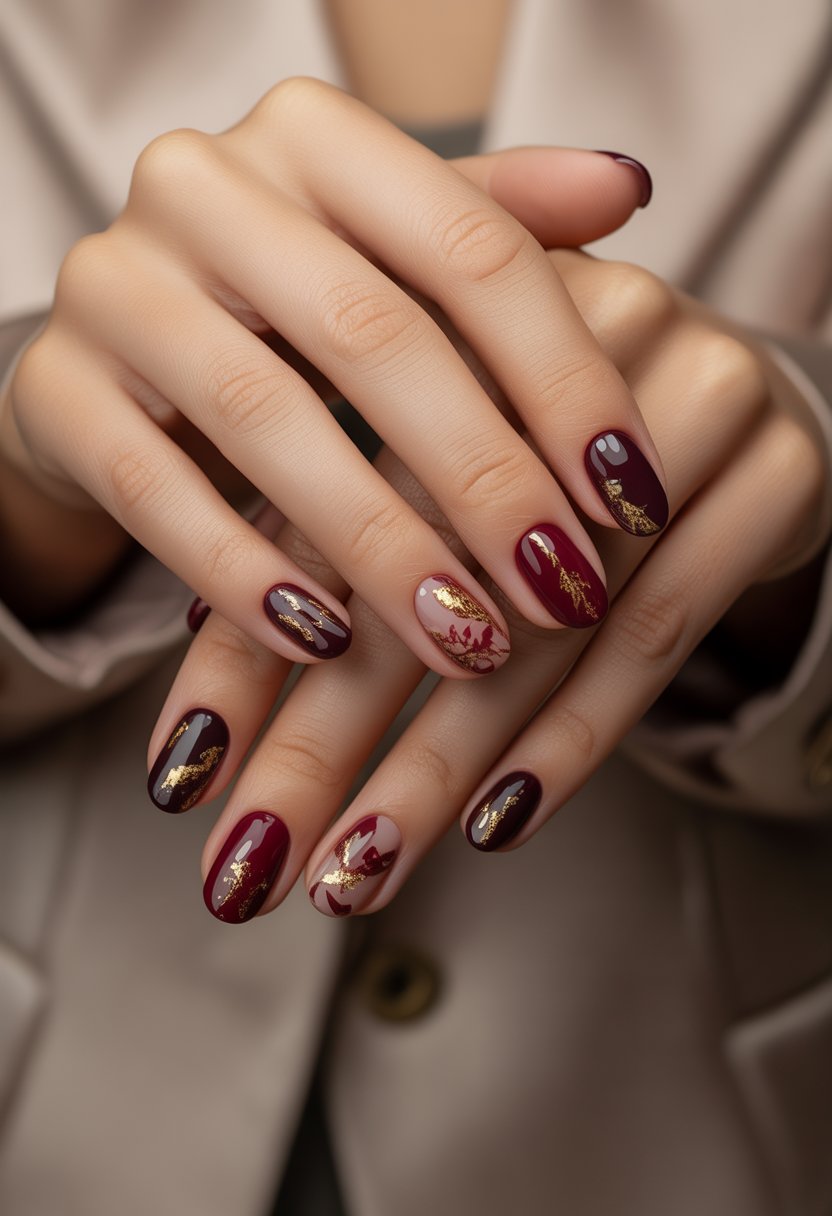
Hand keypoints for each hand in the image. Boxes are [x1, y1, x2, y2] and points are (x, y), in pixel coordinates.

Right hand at [3, 77, 656, 669]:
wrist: (121, 353)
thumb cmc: (290, 310)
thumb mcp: (393, 256)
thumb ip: (498, 222)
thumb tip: (628, 189)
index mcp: (315, 138)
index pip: (472, 250)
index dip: (567, 380)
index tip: (632, 502)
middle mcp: (205, 186)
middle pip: (377, 338)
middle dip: (485, 481)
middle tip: (562, 594)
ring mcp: (115, 284)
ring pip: (266, 418)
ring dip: (380, 548)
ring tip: (467, 639)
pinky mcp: (56, 389)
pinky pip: (154, 490)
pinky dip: (245, 575)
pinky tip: (326, 645)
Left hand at [169, 249, 825, 918]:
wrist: (752, 391)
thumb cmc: (555, 442)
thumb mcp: (439, 462)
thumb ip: (332, 527)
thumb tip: (194, 639)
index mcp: (457, 317)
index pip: (320, 505)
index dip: (246, 647)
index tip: (179, 778)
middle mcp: (569, 348)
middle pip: (423, 573)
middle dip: (326, 738)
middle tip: (250, 864)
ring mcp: (694, 403)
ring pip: (539, 622)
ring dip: (438, 765)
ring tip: (359, 874)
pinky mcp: (777, 477)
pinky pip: (661, 629)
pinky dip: (573, 736)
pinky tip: (496, 823)